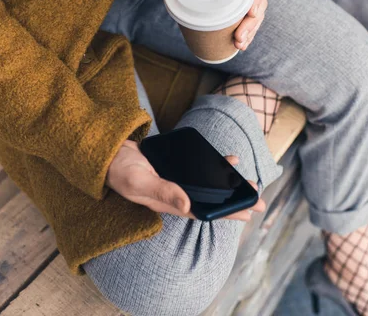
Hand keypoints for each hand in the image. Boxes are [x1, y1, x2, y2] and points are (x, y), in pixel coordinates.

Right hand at [106, 141, 265, 220]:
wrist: (108, 153)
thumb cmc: (119, 171)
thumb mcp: (139, 182)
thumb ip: (162, 192)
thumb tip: (188, 205)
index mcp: (169, 203)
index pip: (204, 211)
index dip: (226, 213)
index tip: (248, 213)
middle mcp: (176, 194)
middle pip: (210, 200)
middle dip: (234, 201)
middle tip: (259, 201)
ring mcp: (176, 181)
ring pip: (208, 185)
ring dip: (228, 184)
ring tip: (249, 184)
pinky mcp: (175, 168)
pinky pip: (200, 169)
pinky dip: (215, 165)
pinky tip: (229, 160)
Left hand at [158, 0, 266, 51]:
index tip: (251, 12)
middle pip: (258, 4)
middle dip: (251, 25)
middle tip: (238, 39)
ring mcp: (248, 0)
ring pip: (256, 17)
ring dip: (250, 33)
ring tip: (239, 46)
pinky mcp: (245, 12)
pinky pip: (253, 24)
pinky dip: (248, 36)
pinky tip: (241, 46)